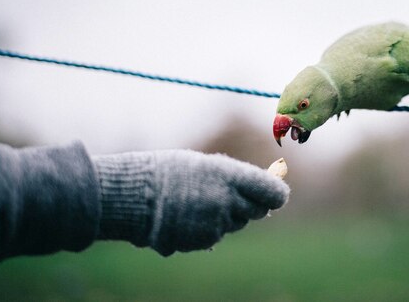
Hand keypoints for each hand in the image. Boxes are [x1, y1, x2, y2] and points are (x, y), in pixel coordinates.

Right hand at [93, 150, 289, 255]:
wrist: (132, 196)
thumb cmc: (167, 172)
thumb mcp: (204, 166)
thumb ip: (233, 179)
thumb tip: (258, 192)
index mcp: (229, 176)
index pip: (271, 192)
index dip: (276, 194)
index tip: (277, 195)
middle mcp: (227, 201)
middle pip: (255, 211)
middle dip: (248, 205)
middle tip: (229, 195)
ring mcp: (215, 225)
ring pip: (233, 224)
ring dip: (224, 216)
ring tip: (196, 203)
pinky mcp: (202, 242)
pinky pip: (214, 236)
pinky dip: (206, 229)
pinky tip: (185, 217)